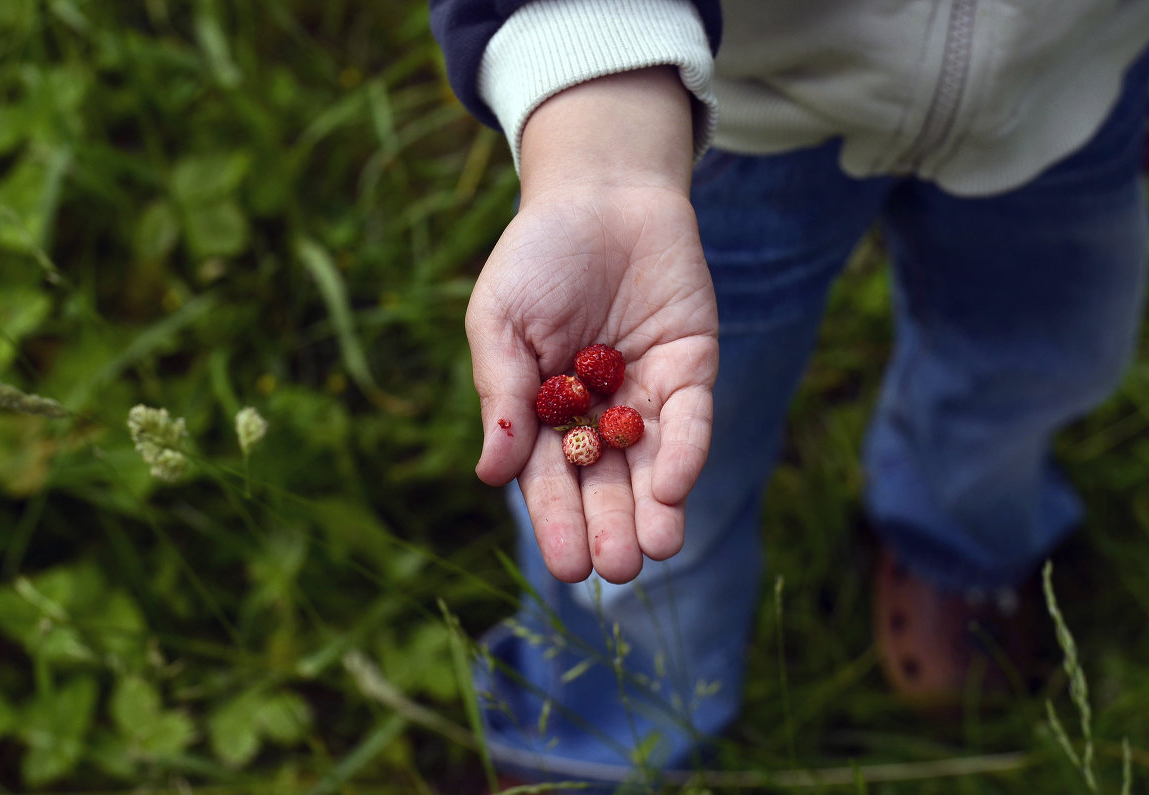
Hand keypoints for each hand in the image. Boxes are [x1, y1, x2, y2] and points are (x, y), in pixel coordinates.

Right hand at [465, 68, 717, 583]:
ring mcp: (645, 396)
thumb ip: (501, 395)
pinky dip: (683, 453)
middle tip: (616, 571)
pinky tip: (672, 487)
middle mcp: (596, 415)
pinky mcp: (691, 370)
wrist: (600, 192)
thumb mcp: (500, 322)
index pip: (550, 479)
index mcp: (542, 412)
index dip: (557, 521)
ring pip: (651, 467)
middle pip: (604, 484)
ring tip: (654, 552)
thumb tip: (492, 476)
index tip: (566, 566)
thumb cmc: (537, 256)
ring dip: (654, 510)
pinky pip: (689, 420)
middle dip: (610, 527)